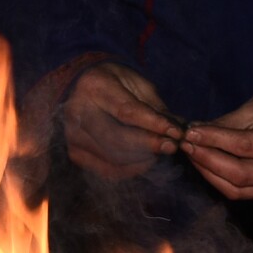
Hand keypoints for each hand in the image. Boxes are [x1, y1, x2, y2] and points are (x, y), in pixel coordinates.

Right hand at [63, 63, 183, 178]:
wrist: (79, 87)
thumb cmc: (114, 82)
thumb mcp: (136, 83)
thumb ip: (155, 107)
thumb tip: (179, 129)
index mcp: (94, 86)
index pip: (127, 112)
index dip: (154, 125)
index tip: (176, 133)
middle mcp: (78, 112)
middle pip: (117, 140)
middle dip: (149, 146)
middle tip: (172, 146)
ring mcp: (73, 136)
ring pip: (114, 158)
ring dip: (143, 159)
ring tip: (160, 150)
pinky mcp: (76, 153)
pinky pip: (107, 170)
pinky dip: (131, 169)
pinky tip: (145, 161)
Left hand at [180, 87, 252, 201]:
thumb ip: (226, 125)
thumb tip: (194, 133)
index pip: (244, 147)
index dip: (214, 141)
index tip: (191, 133)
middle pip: (239, 175)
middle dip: (207, 161)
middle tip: (187, 146)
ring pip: (236, 190)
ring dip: (209, 173)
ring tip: (193, 155)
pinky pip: (240, 194)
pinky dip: (219, 181)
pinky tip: (207, 166)